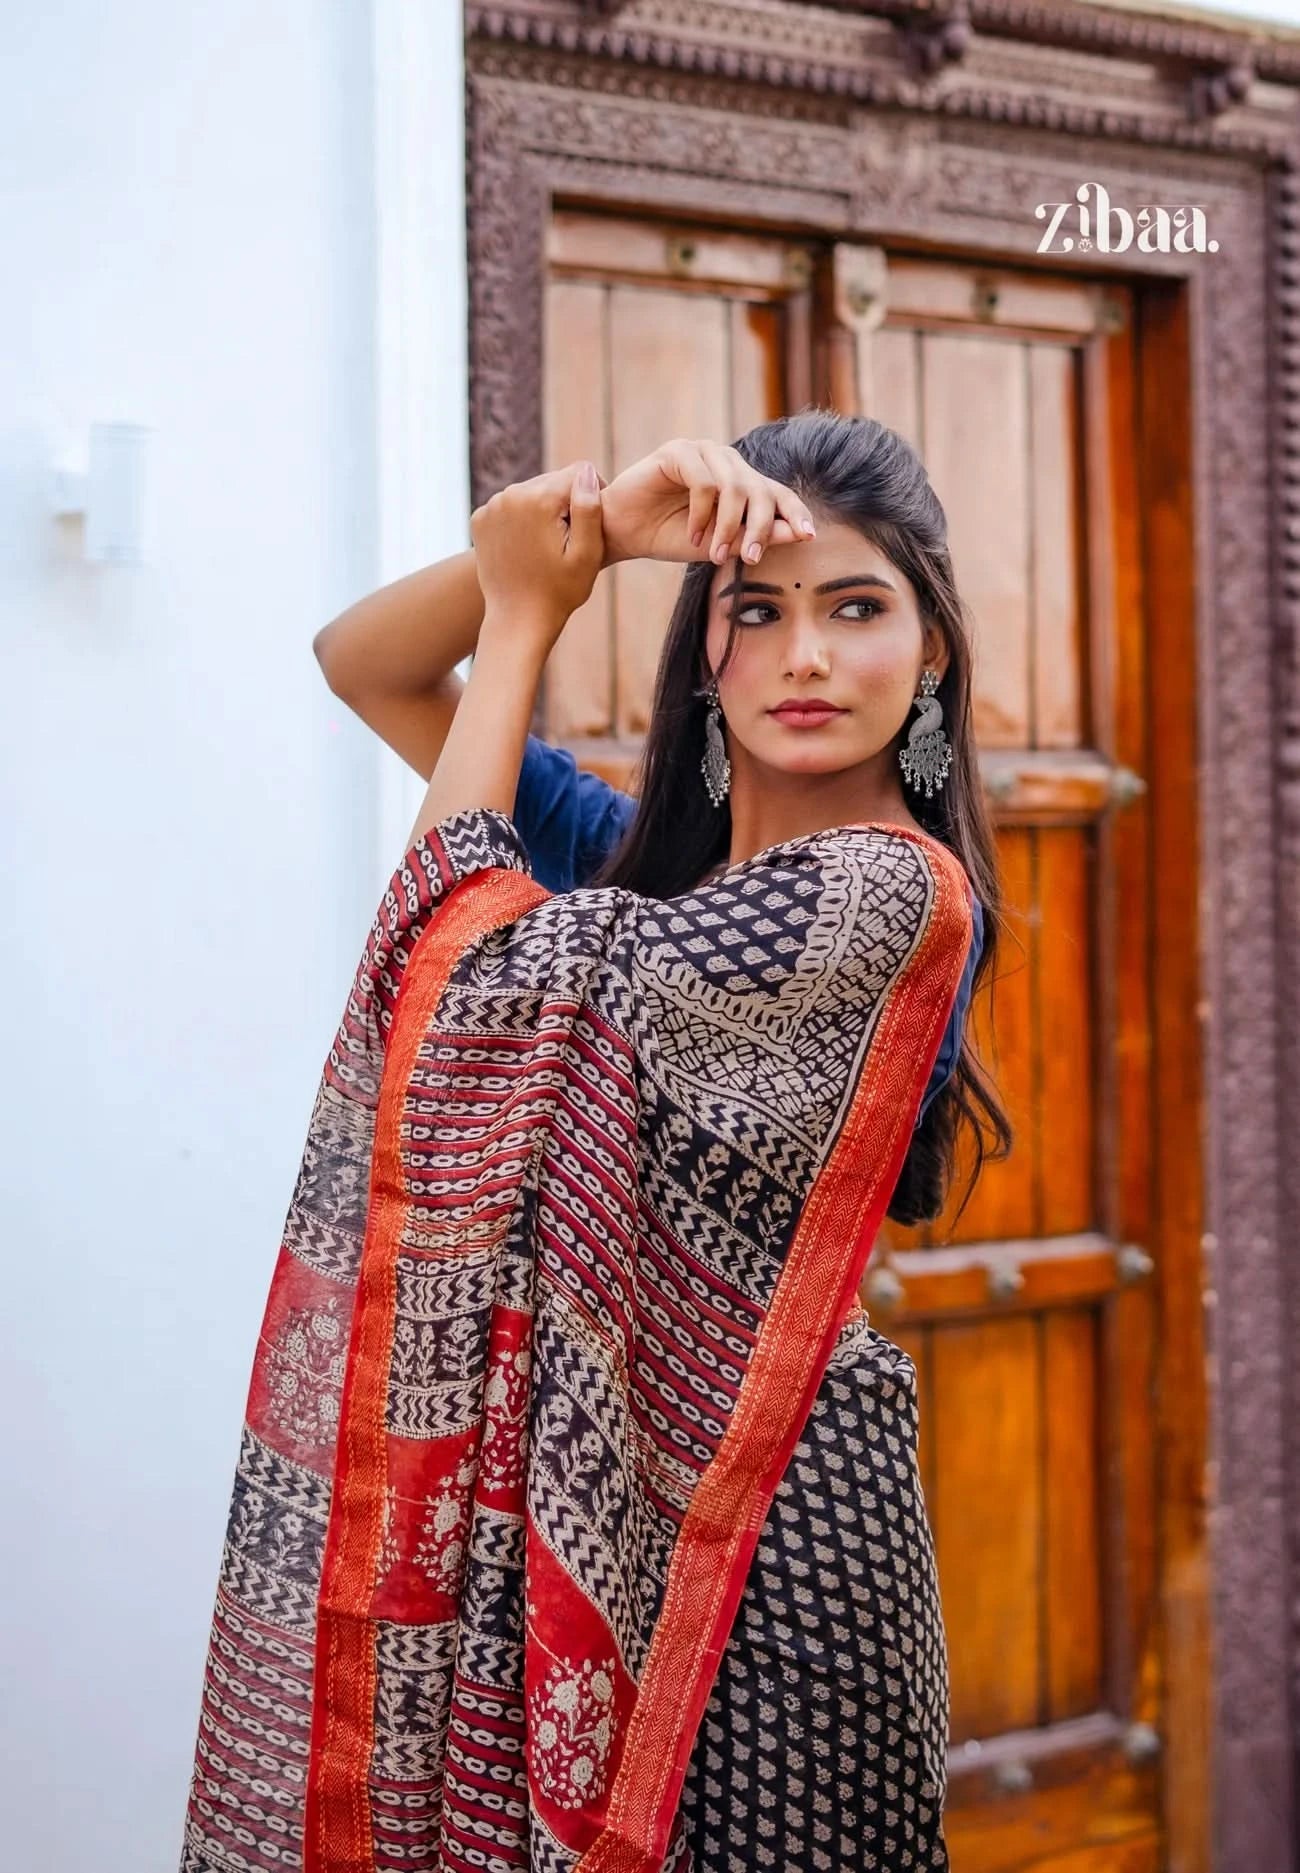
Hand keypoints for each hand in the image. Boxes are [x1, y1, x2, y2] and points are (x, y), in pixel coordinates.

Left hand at [470, 461, 605, 648]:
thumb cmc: (559, 592)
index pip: (578, 473)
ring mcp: (491, 506)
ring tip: (547, 546)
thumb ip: (589, 510)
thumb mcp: (587, 555)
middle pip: (553, 480)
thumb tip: (587, 472)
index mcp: (538, 499)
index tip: (588, 529)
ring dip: (543, 510)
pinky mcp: (480, 518)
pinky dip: (522, 519)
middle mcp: (510, 494)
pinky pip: (511, 505)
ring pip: (532, 490)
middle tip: (567, 542)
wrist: (517, 620)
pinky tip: (527, 546)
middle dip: (565, 503)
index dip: (592, 497)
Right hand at [599, 438, 816, 567]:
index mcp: (741, 480)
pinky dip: (702, 514)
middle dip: (760, 527)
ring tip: (715, 553)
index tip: (808, 536)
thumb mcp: (719, 543)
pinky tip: (691, 534)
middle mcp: (726, 461)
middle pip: (760, 489)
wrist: (625, 532)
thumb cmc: (670, 536)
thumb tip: (796, 533)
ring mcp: (703, 451)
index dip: (795, 512)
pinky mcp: (678, 451)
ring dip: (728, 526)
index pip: (777, 492)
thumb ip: (755, 536)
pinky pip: (705, 483)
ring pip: (735, 486)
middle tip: (751, 559)